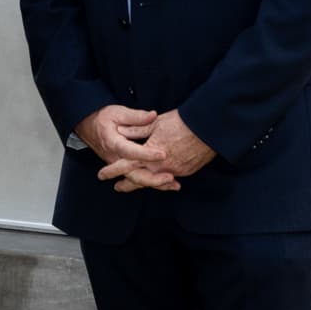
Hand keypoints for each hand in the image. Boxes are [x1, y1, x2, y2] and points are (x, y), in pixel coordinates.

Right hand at [80, 104, 174, 192]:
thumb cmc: (104, 118)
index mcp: (113, 143)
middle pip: (133, 174)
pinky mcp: (122, 168)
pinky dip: (152, 182)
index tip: (163, 154)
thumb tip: (153, 115)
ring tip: (174, 185)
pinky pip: (137, 178)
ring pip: (136, 180)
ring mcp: (118, 165)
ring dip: (155, 184)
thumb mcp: (118, 112)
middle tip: (170, 177)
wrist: (88, 126)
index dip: (147, 154)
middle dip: (153, 178)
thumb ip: (136, 116)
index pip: (130, 152)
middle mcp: (115, 158)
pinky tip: (167, 184)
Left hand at [96, 108, 214, 191]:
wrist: (208, 128)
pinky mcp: (185, 171)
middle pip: (139, 179)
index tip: (103, 174)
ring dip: (144, 183)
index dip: (113, 170)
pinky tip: (158, 180)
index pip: (127, 164)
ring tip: (134, 185)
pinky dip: (160, 180)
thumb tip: (121, 132)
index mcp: (150, 152)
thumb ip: (138, 130)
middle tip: (118, 187)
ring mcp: (173, 170)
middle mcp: (160, 165)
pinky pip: (168, 178)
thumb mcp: (156, 123)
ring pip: (154, 181)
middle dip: (128, 184)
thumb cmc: (182, 122)